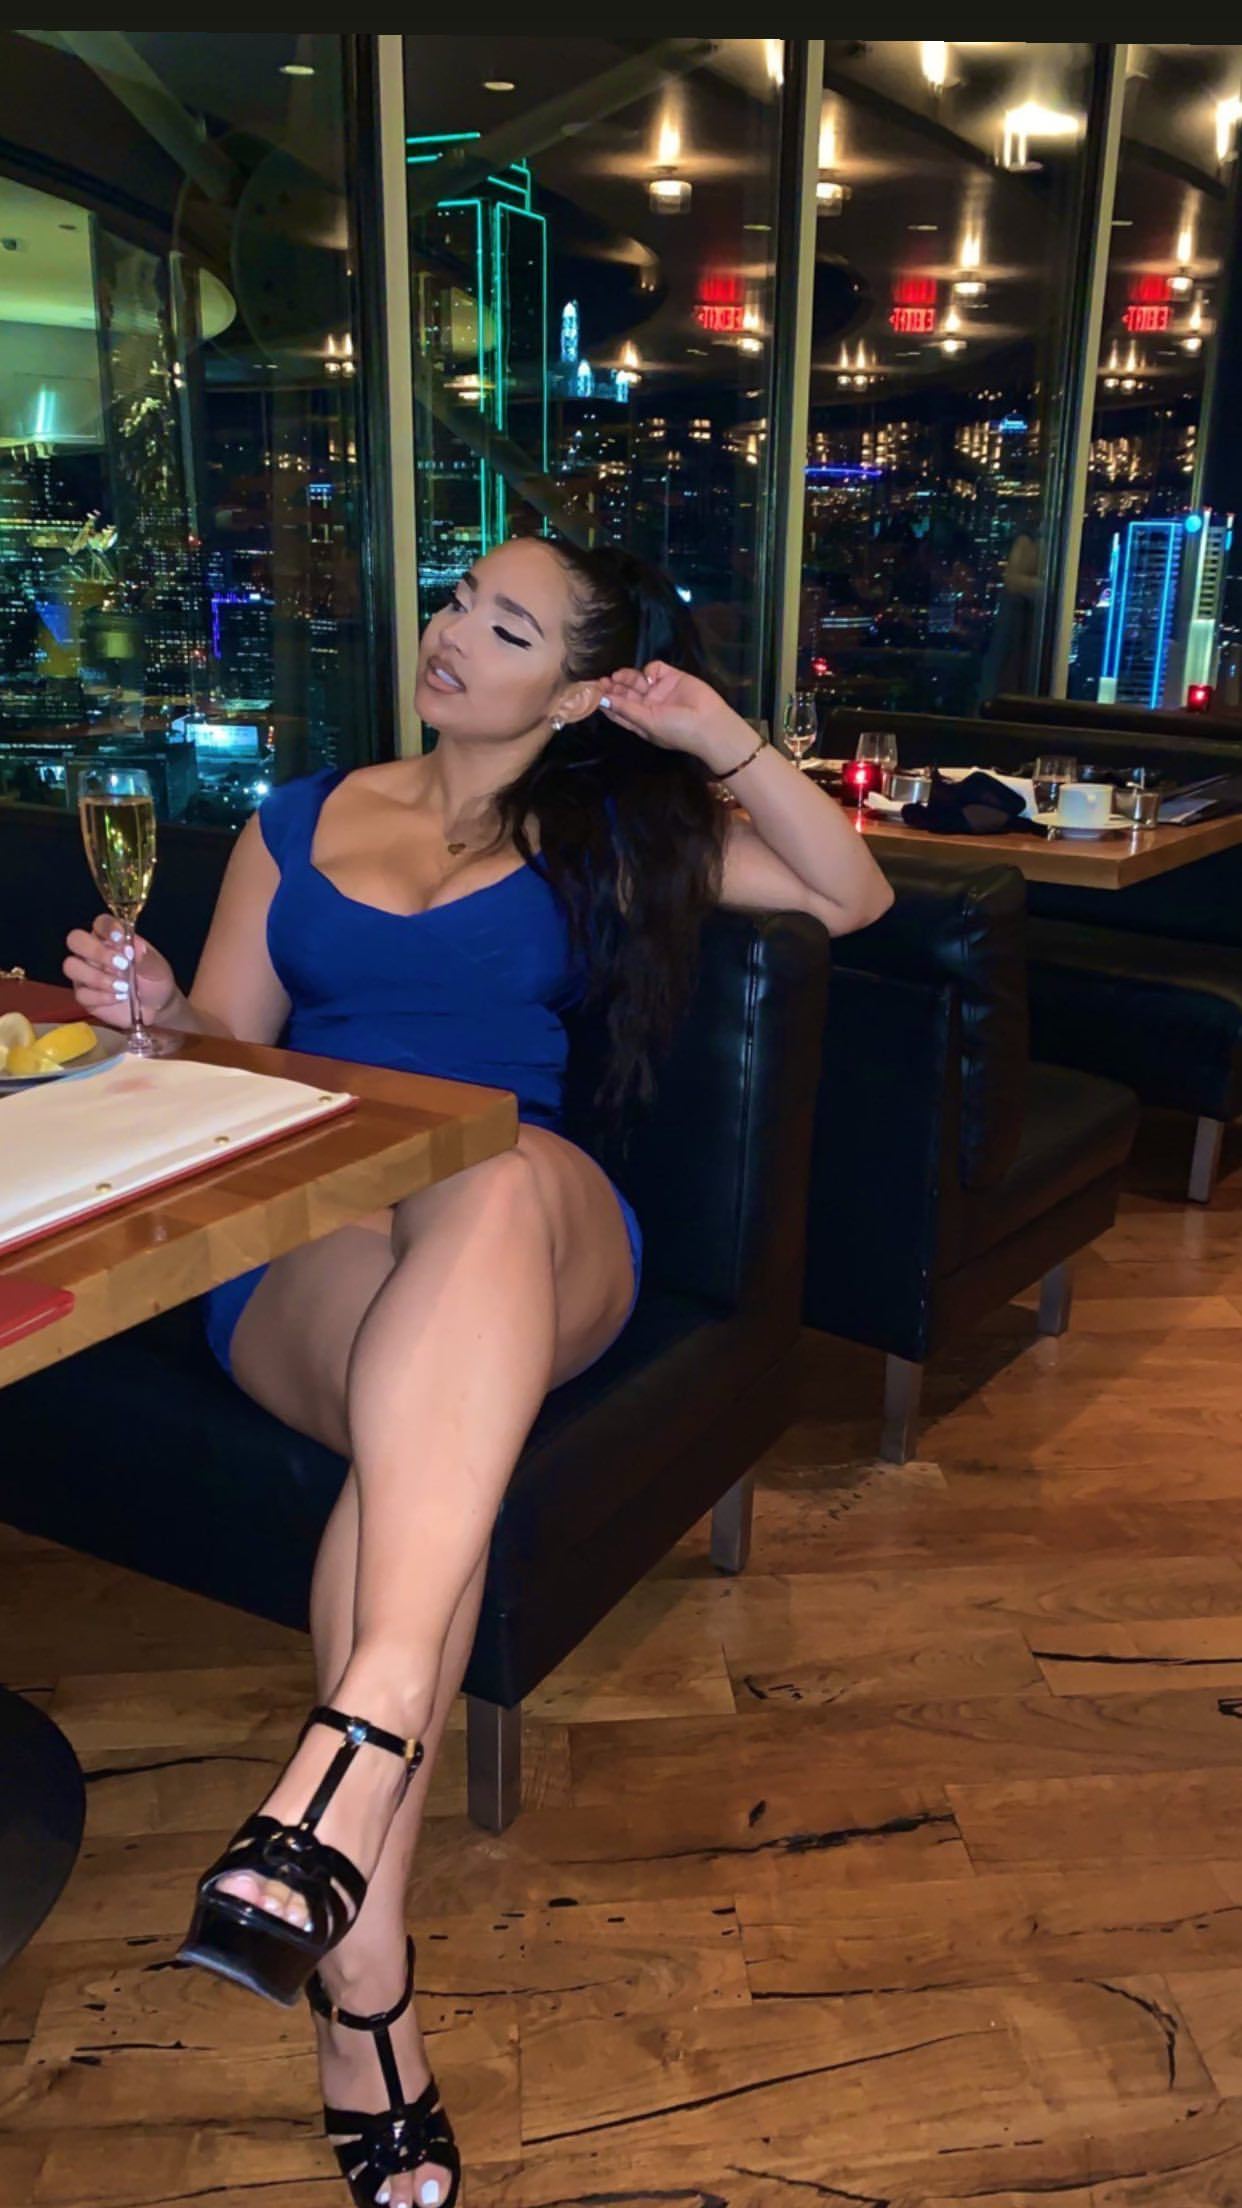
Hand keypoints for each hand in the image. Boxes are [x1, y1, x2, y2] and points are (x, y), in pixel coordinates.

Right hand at [63, 917, 179, 1030]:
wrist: (157, 1007)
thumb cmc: (155, 980)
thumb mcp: (158, 968)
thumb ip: (147, 958)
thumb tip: (136, 947)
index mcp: (112, 938)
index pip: (100, 923)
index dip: (107, 928)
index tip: (120, 938)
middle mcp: (94, 952)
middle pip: (75, 940)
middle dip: (95, 951)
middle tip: (121, 964)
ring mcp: (85, 973)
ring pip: (71, 966)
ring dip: (97, 977)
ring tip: (123, 987)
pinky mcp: (84, 995)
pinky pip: (81, 994)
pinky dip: (101, 997)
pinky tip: (118, 998)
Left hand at [600, 661, 741, 767]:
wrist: (709, 723)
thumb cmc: (677, 729)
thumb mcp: (647, 722)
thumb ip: (625, 709)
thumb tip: (602, 701)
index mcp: (640, 721)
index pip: (617, 710)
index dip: (605, 701)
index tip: (592, 692)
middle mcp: (648, 705)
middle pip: (625, 693)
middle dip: (613, 687)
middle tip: (602, 681)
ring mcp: (660, 691)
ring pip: (637, 680)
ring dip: (626, 677)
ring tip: (617, 676)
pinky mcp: (672, 677)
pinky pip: (655, 669)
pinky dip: (649, 670)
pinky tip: (650, 677)